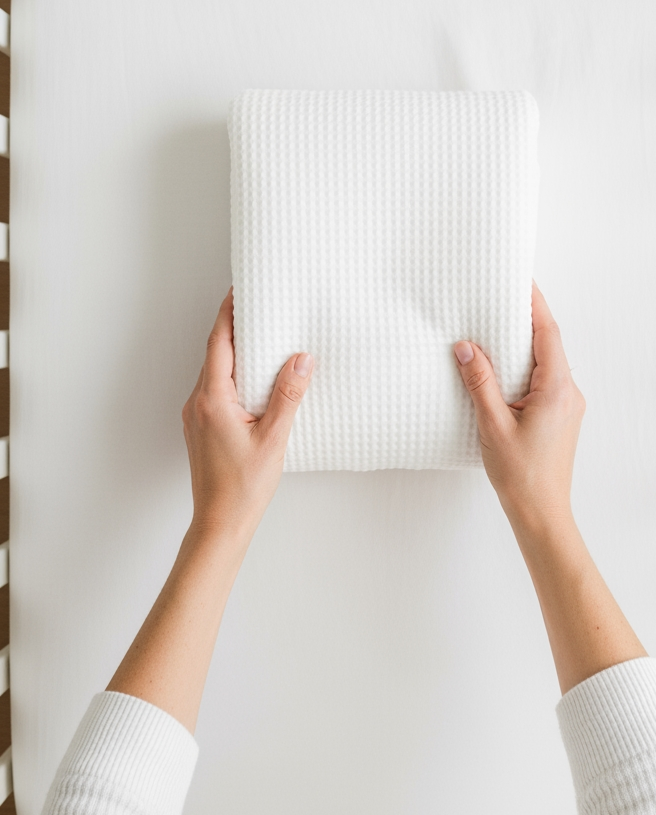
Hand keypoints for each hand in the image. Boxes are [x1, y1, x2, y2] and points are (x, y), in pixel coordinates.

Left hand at [182, 289, 313, 542]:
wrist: (220, 524)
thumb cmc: (243, 487)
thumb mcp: (274, 438)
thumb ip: (287, 396)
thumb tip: (301, 359)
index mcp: (212, 399)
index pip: (219, 343)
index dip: (228, 313)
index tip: (239, 290)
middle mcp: (197, 402)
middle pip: (215, 353)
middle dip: (234, 327)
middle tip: (257, 306)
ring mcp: (196, 416)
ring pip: (214, 372)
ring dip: (234, 353)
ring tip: (261, 337)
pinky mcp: (201, 428)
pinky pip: (215, 389)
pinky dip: (233, 375)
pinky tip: (254, 380)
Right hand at [454, 283, 584, 539]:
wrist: (542, 514)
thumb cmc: (521, 475)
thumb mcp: (493, 425)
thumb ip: (480, 383)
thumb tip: (466, 347)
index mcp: (557, 389)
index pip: (548, 333)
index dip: (535, 304)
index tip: (521, 280)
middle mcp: (569, 393)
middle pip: (549, 343)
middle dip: (527, 318)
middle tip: (503, 296)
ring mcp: (567, 406)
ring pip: (548, 362)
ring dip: (526, 343)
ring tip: (499, 326)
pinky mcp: (560, 417)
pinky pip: (545, 379)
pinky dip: (526, 365)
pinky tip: (504, 368)